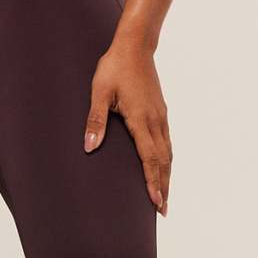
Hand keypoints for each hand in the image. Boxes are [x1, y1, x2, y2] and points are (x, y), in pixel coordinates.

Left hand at [83, 36, 171, 213]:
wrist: (135, 46)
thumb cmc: (114, 68)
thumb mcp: (99, 92)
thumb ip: (95, 120)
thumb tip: (90, 146)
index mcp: (140, 119)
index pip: (149, 158)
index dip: (152, 182)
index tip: (155, 203)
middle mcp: (155, 121)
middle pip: (163, 161)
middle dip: (163, 186)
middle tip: (162, 210)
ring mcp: (160, 116)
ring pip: (167, 153)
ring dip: (166, 175)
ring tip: (164, 195)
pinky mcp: (160, 111)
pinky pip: (166, 142)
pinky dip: (166, 160)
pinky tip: (163, 166)